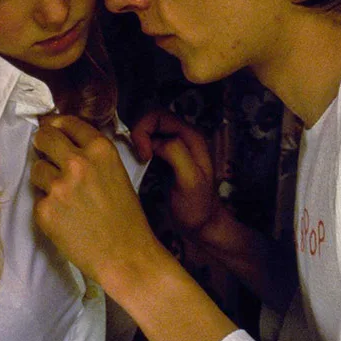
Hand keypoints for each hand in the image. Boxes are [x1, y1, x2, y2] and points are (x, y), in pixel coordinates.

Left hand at [31, 115, 163, 286]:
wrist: (126, 255)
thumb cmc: (126, 217)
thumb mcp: (117, 172)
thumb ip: (93, 156)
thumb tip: (65, 143)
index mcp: (100, 150)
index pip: (68, 123)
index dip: (57, 125)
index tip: (52, 128)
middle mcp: (78, 163)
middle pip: (44, 137)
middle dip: (42, 142)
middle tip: (43, 149)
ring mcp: (59, 187)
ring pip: (36, 169)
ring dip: (44, 178)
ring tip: (62, 195)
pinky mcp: (45, 211)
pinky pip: (37, 199)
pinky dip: (46, 207)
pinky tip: (64, 218)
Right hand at [131, 110, 221, 235]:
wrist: (201, 224)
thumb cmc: (197, 207)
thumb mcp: (190, 180)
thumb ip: (176, 154)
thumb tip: (156, 142)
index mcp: (192, 136)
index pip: (159, 115)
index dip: (145, 130)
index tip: (143, 156)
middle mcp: (184, 136)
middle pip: (152, 118)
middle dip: (139, 133)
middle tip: (139, 157)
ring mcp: (174, 145)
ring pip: (149, 129)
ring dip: (138, 140)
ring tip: (139, 161)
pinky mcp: (166, 156)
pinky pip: (148, 142)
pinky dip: (139, 148)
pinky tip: (139, 164)